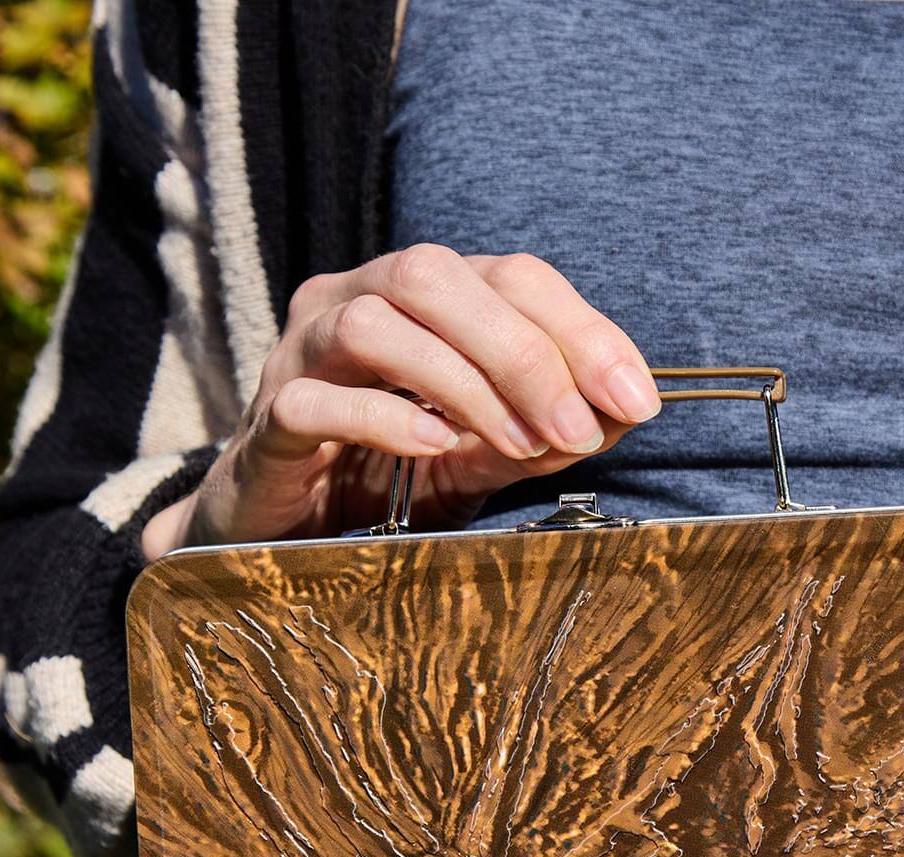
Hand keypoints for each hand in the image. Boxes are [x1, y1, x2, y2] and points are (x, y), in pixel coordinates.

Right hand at [142, 244, 659, 556]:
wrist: (295, 534)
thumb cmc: (395, 478)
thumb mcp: (492, 451)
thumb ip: (551, 429)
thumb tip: (624, 412)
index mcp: (423, 297)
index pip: (509, 275)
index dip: (581, 330)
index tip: (634, 399)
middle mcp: (356, 300)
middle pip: (436, 276)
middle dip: (524, 352)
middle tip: (576, 429)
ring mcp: (302, 353)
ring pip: (373, 324)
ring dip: (463, 384)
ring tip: (517, 444)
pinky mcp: (269, 418)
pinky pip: (315, 400)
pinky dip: (385, 418)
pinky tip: (437, 447)